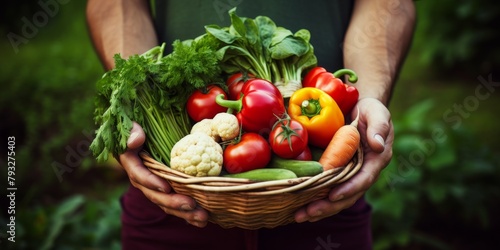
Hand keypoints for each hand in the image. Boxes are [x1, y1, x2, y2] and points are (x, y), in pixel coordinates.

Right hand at [119, 122, 208, 226]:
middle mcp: (142, 178)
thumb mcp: (132, 123)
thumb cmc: (140, 125)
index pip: (138, 175)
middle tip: (191, 205)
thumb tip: (136, 140)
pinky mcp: (167, 189)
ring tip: (202, 217)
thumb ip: (132, 130)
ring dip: (184, 212)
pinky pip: (176, 203)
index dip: (151, 182)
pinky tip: (203, 220)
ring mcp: (155, 186)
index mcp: (132, 162)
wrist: (146, 130)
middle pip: (155, 195)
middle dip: (173, 202)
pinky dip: (188, 213)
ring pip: (167, 203)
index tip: (165, 188)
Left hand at [295, 98, 393, 221]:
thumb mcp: (377, 113)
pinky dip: (312, 198)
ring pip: (335, 197)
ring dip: (317, 208)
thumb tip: (378, 146)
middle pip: (346, 195)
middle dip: (327, 206)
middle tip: (307, 213)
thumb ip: (379, 127)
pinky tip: (297, 207)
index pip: (363, 179)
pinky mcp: (335, 172)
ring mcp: (348, 174)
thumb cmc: (369, 110)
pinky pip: (325, 189)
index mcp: (375, 161)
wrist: (358, 107)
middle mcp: (362, 172)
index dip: (349, 189)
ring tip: (299, 216)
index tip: (333, 196)